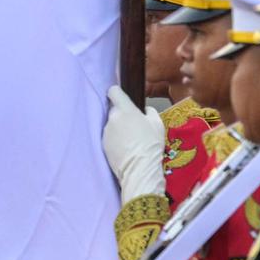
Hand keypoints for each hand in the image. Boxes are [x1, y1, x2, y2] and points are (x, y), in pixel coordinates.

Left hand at [103, 85, 166, 199]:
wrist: (139, 168)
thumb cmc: (151, 145)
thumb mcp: (157, 123)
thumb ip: (149, 112)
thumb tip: (144, 111)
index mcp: (125, 110)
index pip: (114, 92)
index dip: (116, 92)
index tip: (119, 96)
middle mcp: (113, 118)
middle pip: (114, 110)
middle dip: (122, 115)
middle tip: (134, 125)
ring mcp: (106, 131)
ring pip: (112, 124)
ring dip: (119, 128)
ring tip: (131, 140)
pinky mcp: (103, 144)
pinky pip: (109, 137)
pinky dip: (115, 140)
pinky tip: (125, 148)